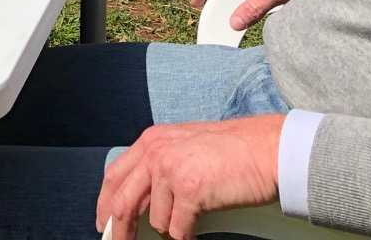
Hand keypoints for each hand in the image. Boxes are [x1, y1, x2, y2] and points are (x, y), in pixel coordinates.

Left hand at [96, 116, 282, 239]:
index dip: (105, 201)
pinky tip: (198, 229)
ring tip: (192, 218)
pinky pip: (178, 230)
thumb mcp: (185, 147)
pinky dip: (187, 236)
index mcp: (152, 140)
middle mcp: (155, 152)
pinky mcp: (189, 190)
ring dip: (172, 228)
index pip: (115, 175)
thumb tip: (144, 201)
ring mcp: (170, 171)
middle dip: (119, 229)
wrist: (266, 149)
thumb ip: (160, 166)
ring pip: (156, 221)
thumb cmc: (235, 149)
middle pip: (122, 201)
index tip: (104, 221)